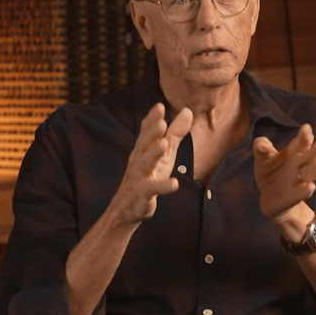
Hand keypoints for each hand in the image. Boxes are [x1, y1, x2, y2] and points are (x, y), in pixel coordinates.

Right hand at [110, 103, 192, 225]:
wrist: (127, 208)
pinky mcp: (142, 193)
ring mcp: (139, 177)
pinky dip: (163, 186)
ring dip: (154, 154)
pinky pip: (152, 189)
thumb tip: (188, 111)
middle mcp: (139, 160)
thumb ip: (175, 133)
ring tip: (164, 144)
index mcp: (143, 149)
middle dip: (152, 133)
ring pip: (145, 163)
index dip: (152, 119)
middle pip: (144, 144)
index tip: (160, 106)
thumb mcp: (164, 153)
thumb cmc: (148, 176)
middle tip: (162, 122)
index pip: (146, 131)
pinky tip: (174, 184)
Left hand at [252, 124, 315, 220]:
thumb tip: (261, 143)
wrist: (270, 198)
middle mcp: (300, 165)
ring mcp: (300, 180)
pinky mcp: (296, 196)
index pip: (302, 142)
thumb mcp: (262, 160)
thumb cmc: (269, 173)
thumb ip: (261, 149)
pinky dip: (306, 190)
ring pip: (312, 173)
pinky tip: (310, 187)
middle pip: (311, 156)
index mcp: (294, 153)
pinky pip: (303, 193)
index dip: (305, 135)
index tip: (306, 128)